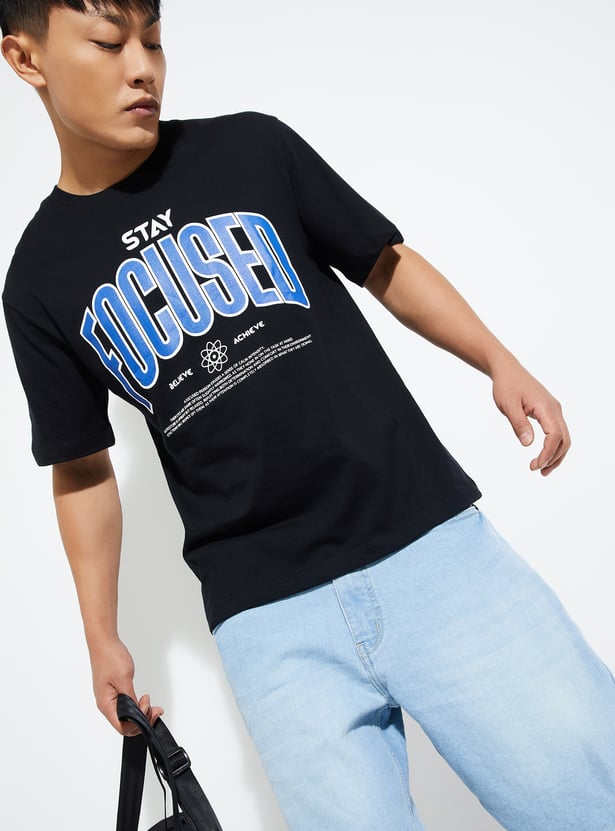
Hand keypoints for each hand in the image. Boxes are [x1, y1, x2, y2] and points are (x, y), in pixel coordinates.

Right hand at [89, 637, 163, 734]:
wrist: (104, 642)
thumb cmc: (110, 657)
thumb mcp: (124, 679)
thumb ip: (131, 698)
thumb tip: (138, 713)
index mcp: (106, 704)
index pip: (122, 727)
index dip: (138, 724)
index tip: (149, 710)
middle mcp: (106, 704)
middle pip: (125, 724)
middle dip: (143, 718)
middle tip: (155, 708)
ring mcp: (109, 698)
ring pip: (126, 715)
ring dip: (141, 711)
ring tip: (150, 701)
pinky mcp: (113, 692)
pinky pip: (126, 705)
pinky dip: (136, 705)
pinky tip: (143, 699)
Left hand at [491, 358, 570, 474]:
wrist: (507, 370)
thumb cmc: (506, 386)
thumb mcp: (508, 406)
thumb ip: (519, 424)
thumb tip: (528, 444)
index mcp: (546, 407)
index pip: (555, 436)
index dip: (547, 453)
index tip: (535, 466)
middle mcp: (555, 409)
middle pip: (564, 440)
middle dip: (554, 458)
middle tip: (538, 471)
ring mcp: (554, 410)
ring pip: (564, 437)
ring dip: (556, 455)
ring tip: (542, 469)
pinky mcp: (549, 412)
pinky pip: (557, 432)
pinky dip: (553, 446)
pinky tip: (543, 455)